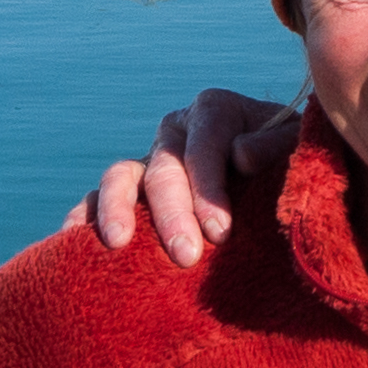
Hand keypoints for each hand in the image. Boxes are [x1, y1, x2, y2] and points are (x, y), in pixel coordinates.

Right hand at [62, 90, 299, 267]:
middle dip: (173, 213)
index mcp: (215, 110)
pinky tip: (72, 243)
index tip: (221, 233)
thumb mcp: (296, 144)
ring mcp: (150, 158)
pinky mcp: (132, 188)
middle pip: (164, 168)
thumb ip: (275, 144)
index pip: (205, 146)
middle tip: (186, 257)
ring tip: (119, 245)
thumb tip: (240, 155)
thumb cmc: (290, 157)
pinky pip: (97, 198)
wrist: (278, 171)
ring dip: (117, 210)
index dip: (209, 190)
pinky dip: (83, 217)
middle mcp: (176, 131)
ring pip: (120, 176)